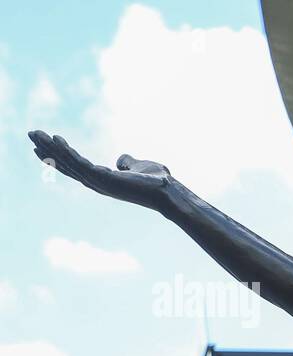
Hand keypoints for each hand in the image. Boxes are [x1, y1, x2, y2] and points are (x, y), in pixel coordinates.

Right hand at [29, 130, 174, 211]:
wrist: (168, 192)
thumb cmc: (157, 182)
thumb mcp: (139, 166)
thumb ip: (128, 162)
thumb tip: (121, 160)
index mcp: (103, 180)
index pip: (76, 167)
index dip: (60, 156)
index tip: (46, 144)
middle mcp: (97, 183)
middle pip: (67, 165)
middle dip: (48, 150)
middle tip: (31, 135)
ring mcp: (99, 182)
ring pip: (69, 163)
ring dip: (51, 148)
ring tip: (35, 133)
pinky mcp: (103, 179)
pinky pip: (79, 163)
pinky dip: (67, 152)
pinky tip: (56, 139)